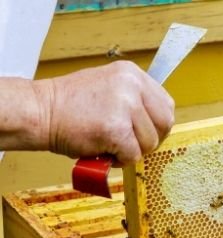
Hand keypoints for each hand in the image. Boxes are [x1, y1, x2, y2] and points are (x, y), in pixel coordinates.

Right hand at [35, 60, 174, 164]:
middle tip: (130, 144)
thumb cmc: (71, 106)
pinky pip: (133, 155)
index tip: (144, 133)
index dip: (158, 125)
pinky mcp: (116, 129)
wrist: (40, 111)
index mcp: (132, 74)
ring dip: (133, 151)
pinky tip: (104, 152)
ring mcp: (125, 106)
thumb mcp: (110, 88)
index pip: (166, 105)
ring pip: (150, 142)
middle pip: (165, 124)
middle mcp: (132, 85)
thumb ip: (134, 100)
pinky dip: (120, 161)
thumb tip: (155, 124)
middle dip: (150, 140)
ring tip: (110, 145)